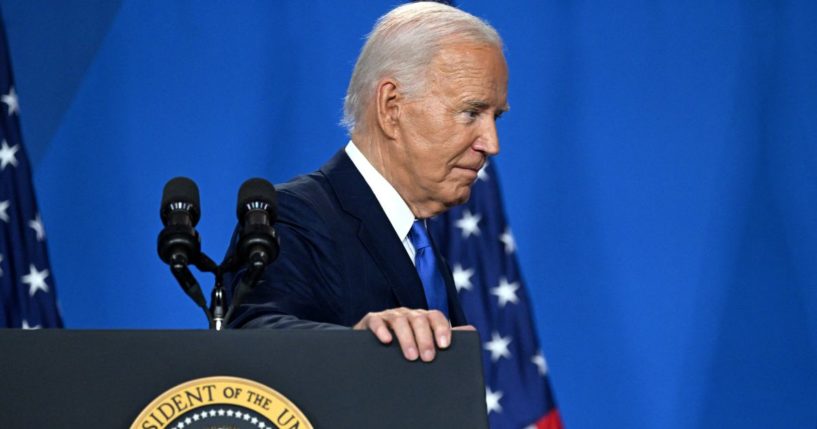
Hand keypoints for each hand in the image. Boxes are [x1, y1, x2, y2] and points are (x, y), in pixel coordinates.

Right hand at [353, 307, 474, 361]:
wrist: (373, 348)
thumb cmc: (405, 347)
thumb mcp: (426, 343)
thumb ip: (445, 337)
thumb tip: (472, 329)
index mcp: (423, 319)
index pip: (436, 317)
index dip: (441, 329)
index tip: (444, 345)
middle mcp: (408, 314)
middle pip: (419, 320)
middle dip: (425, 339)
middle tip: (428, 357)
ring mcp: (389, 316)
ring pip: (400, 321)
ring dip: (407, 338)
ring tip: (411, 356)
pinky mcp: (371, 320)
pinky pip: (376, 321)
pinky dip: (381, 330)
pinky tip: (387, 341)